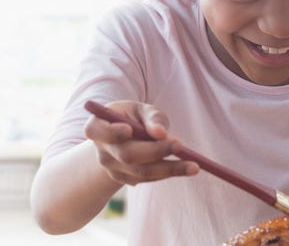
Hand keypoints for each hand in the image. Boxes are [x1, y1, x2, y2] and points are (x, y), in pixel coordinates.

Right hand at [84, 100, 199, 185]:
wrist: (125, 137)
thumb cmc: (134, 118)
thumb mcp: (142, 109)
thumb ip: (152, 117)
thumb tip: (161, 133)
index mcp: (97, 125)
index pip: (95, 130)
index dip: (111, 132)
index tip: (129, 129)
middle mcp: (101, 149)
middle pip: (126, 155)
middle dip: (155, 151)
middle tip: (180, 146)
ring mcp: (111, 168)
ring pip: (140, 172)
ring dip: (169, 168)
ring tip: (194, 165)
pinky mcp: (124, 179)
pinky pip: (147, 179)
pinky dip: (167, 173)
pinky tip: (184, 167)